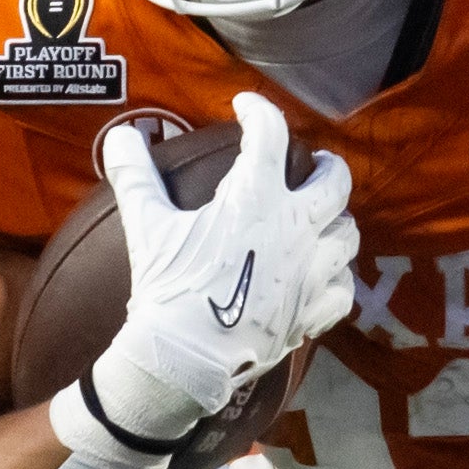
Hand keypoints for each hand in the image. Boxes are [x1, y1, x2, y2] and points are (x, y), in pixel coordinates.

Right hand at [94, 92, 359, 443]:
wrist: (185, 360)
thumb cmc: (167, 289)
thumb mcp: (146, 227)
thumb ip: (136, 177)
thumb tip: (121, 136)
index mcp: (257, 199)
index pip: (270, 135)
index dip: (259, 112)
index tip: (246, 109)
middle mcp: (296, 229)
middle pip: (336, 183)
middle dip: (328, 167)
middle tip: (315, 165)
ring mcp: (311, 273)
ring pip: (347, 235)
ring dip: (336, 223)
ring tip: (321, 222)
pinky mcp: (314, 313)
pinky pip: (343, 289)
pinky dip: (336, 279)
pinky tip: (323, 278)